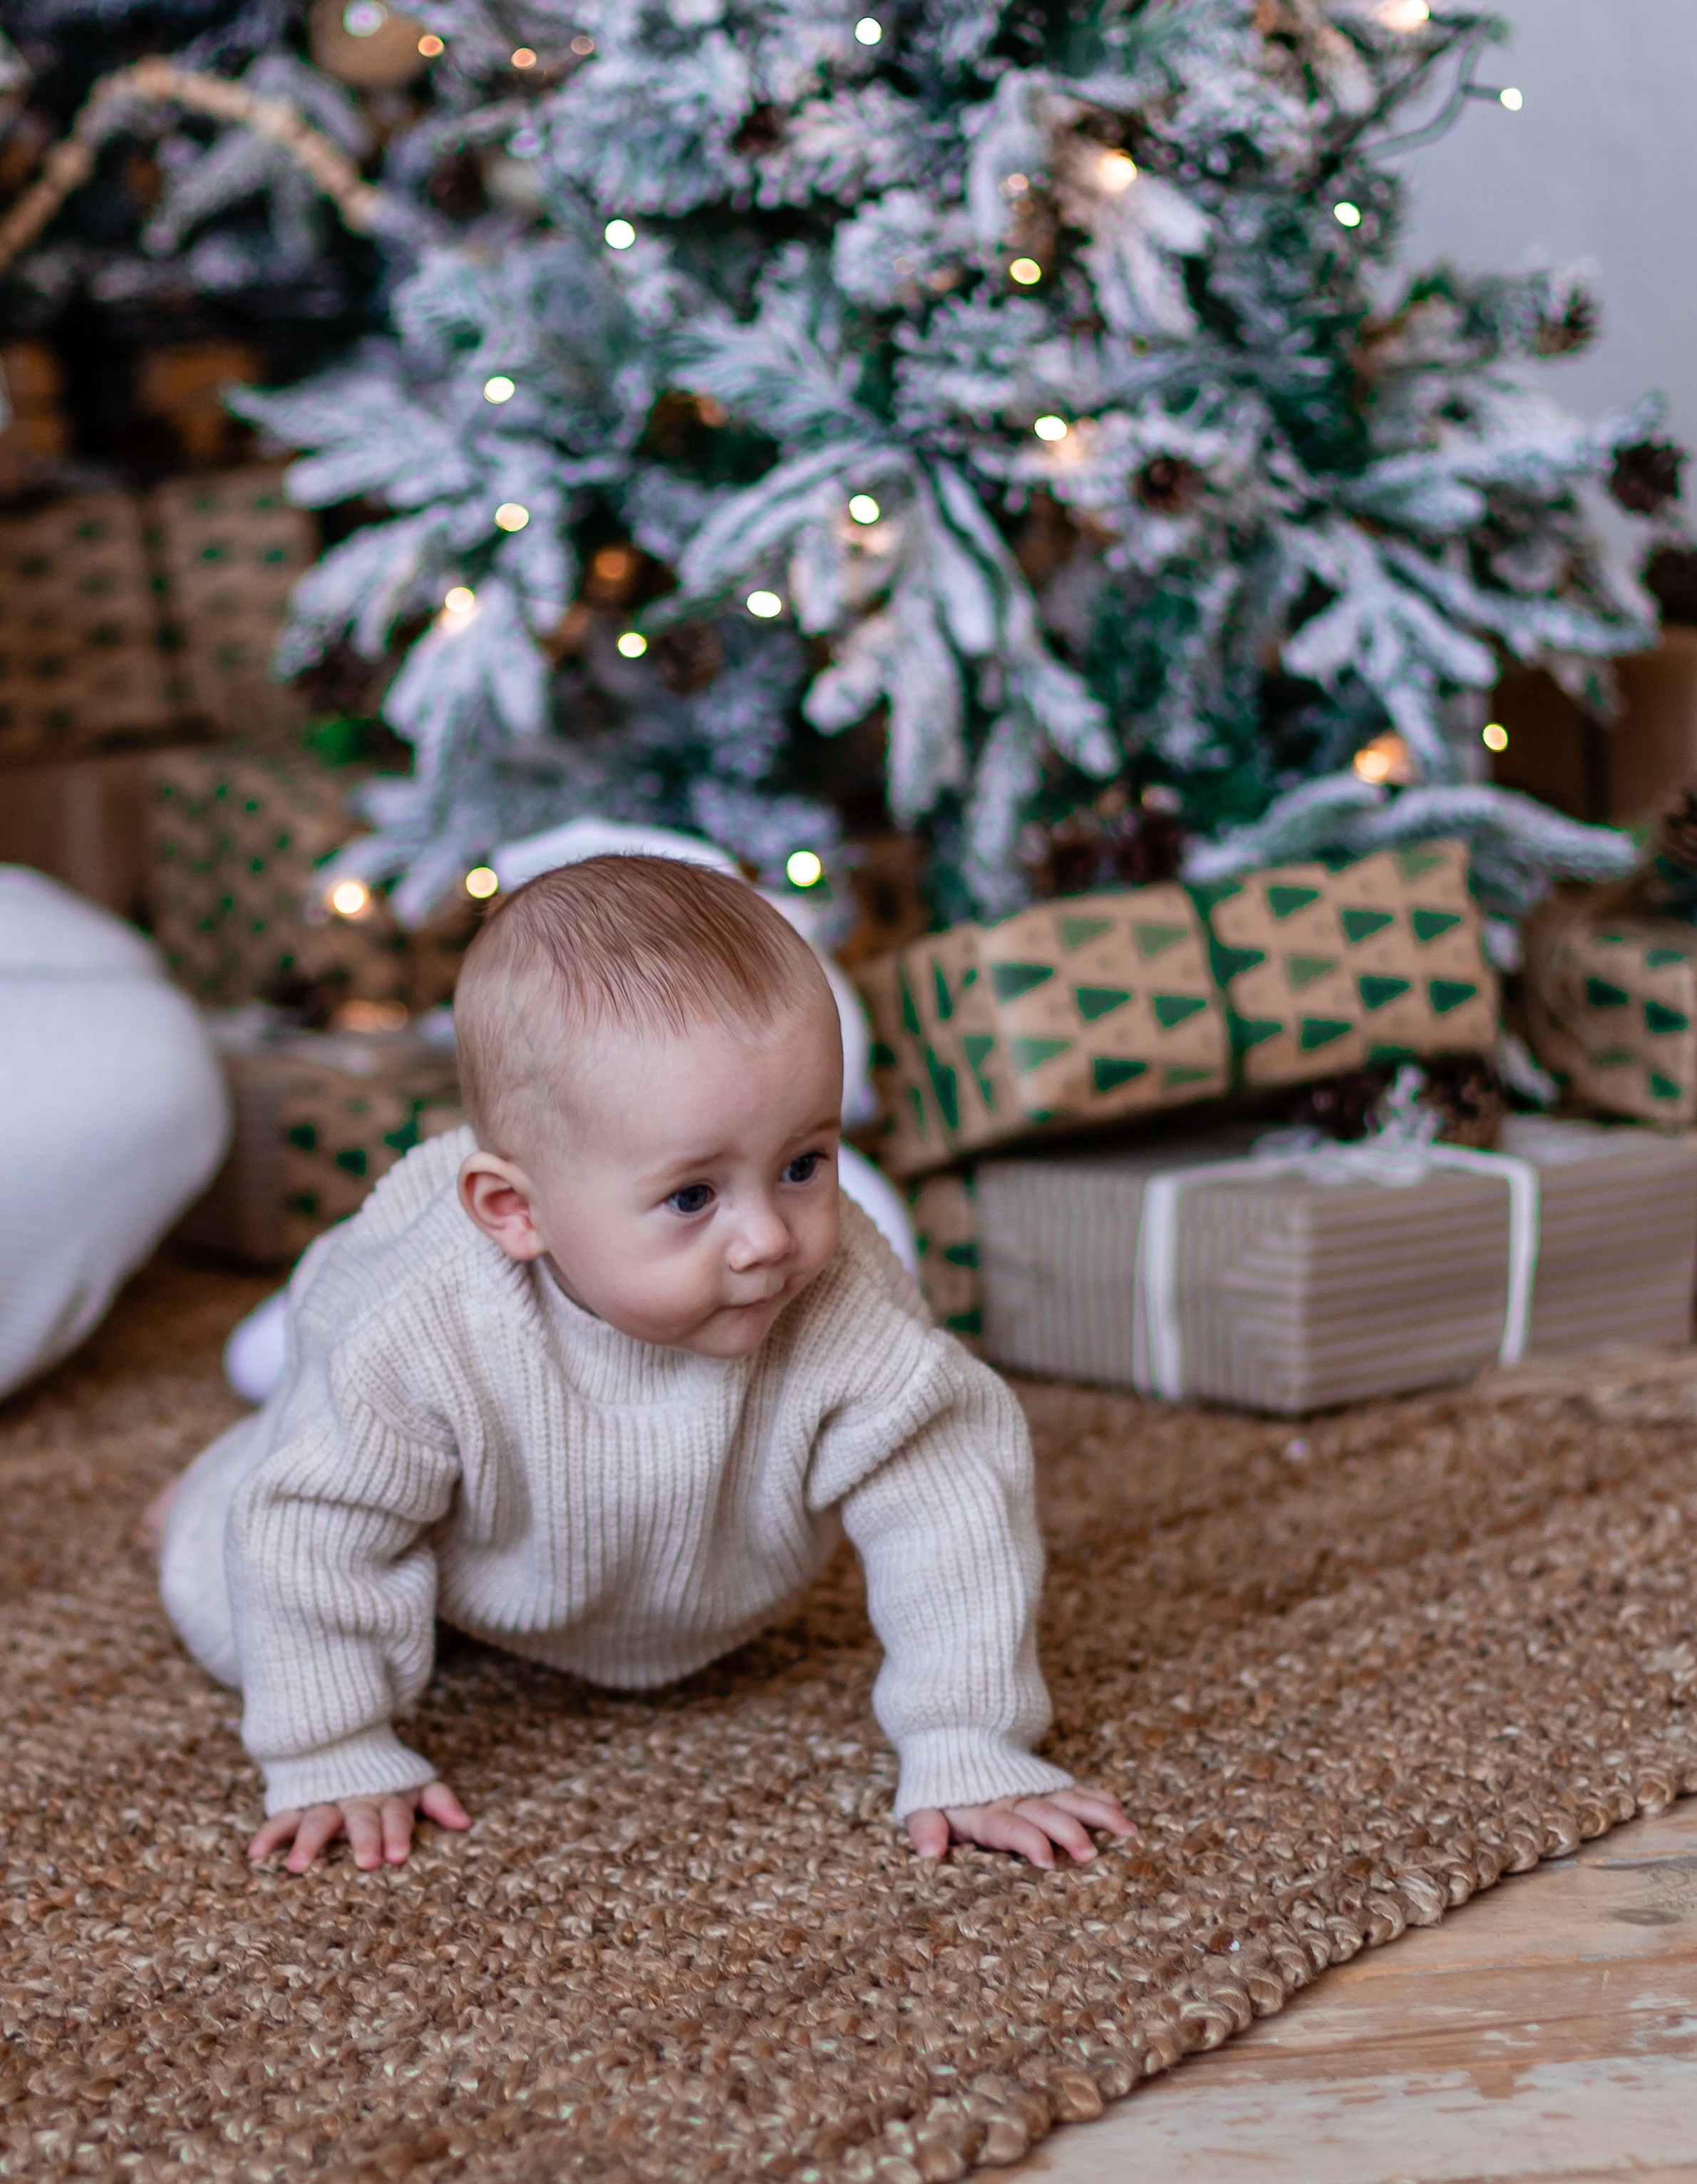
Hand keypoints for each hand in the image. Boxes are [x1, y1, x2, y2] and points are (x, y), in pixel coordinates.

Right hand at [249, 1780, 470, 1872]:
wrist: (340, 1740)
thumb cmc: (384, 1779)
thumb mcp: (414, 1784)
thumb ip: (439, 1801)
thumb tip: (466, 1824)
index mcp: (387, 1797)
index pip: (396, 1814)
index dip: (398, 1832)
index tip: (399, 1856)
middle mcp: (356, 1800)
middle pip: (361, 1818)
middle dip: (365, 1838)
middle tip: (368, 1863)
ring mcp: (325, 1802)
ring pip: (318, 1820)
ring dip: (310, 1842)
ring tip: (298, 1866)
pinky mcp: (297, 1804)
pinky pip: (281, 1818)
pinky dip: (270, 1833)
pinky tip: (256, 1853)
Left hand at [906, 1787, 1134, 1868]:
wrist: (954, 1731)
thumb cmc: (940, 1785)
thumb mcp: (924, 1804)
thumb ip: (926, 1825)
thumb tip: (929, 1854)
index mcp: (984, 1811)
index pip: (1006, 1826)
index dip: (1025, 1839)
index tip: (1044, 1858)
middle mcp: (1014, 1800)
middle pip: (1044, 1814)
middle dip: (1067, 1832)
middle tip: (1089, 1854)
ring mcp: (1034, 1791)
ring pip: (1068, 1800)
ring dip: (1095, 1815)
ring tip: (1125, 1830)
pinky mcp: (1048, 1786)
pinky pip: (1076, 1791)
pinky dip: (1097, 1800)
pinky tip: (1119, 1812)